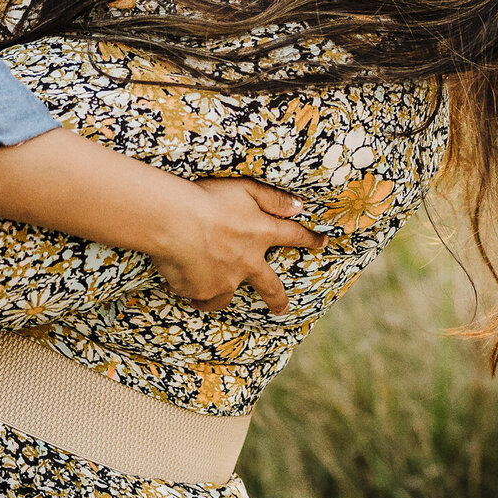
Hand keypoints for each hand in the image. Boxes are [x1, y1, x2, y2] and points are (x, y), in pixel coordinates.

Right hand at [151, 179, 324, 315]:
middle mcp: (247, 263)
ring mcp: (224, 281)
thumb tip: (299, 206)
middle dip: (278, 299)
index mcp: (261, 234)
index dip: (310, 239)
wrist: (173, 222)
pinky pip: (198, 296)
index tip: (323, 242)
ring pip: (228, 296)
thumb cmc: (207, 198)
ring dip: (224, 293)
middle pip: (270, 287)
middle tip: (282, 309)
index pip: (293, 236)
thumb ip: (273, 199)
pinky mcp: (201, 292)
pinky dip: (193, 291)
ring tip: (215, 292)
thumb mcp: (244, 188)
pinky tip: (183, 282)